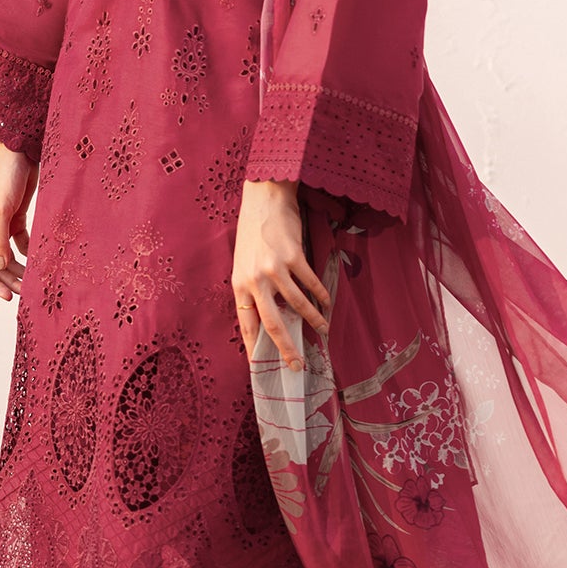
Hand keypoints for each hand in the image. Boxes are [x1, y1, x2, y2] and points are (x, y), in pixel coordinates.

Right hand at [0, 141, 37, 301]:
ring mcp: (2, 225)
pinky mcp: (17, 219)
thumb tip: (1, 265)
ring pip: (9, 256)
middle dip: (9, 280)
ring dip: (19, 270)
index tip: (8, 297)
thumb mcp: (1, 209)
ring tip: (35, 282)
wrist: (21, 154)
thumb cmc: (6, 178)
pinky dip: (29, 253)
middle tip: (28, 293)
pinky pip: (21, 243)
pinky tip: (40, 260)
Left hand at [233, 179, 330, 369]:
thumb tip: (270, 318)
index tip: (263, 368)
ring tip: (322, 331)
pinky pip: (310, 283)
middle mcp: (255, 280)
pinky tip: (326, 304)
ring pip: (297, 305)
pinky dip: (321, 296)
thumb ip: (254, 290)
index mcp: (239, 285)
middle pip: (273, 324)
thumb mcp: (244, 264)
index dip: (255, 348)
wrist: (264, 200)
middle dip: (287, 349)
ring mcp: (274, 268)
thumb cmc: (253, 234)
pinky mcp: (293, 257)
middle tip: (297, 366)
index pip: (246, 325)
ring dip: (312, 320)